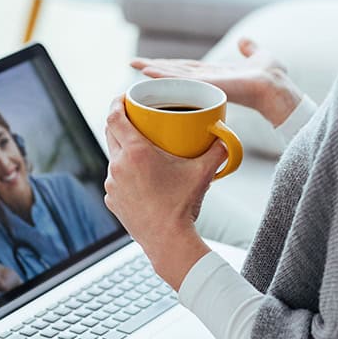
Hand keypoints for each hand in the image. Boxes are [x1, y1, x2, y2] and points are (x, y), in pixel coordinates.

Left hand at [104, 96, 217, 288]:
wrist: (168, 242)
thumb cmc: (183, 206)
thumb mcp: (203, 174)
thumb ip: (217, 151)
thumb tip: (227, 137)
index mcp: (136, 153)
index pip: (114, 117)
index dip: (116, 102)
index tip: (123, 96)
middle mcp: (118, 165)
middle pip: (110, 132)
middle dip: (119, 121)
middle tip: (134, 116)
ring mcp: (112, 184)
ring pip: (113, 156)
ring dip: (123, 148)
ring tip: (140, 148)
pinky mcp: (112, 199)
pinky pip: (115, 178)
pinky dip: (124, 172)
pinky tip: (140, 176)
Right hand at [131, 37, 302, 125]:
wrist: (277, 88)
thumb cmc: (273, 78)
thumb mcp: (259, 56)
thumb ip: (249, 49)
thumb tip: (244, 41)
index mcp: (216, 74)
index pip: (187, 68)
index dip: (170, 65)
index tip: (153, 62)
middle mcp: (207, 80)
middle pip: (175, 72)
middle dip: (154, 68)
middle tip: (132, 63)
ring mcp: (206, 83)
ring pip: (174, 76)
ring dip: (154, 71)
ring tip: (135, 65)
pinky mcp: (207, 85)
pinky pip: (181, 79)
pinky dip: (164, 76)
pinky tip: (148, 71)